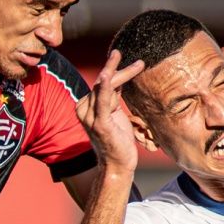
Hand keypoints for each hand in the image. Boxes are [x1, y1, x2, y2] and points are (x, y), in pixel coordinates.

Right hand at [76, 50, 144, 171]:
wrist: (117, 165)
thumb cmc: (117, 140)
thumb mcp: (114, 113)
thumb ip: (112, 97)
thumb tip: (116, 78)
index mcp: (85, 106)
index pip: (102, 83)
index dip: (116, 71)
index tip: (135, 64)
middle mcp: (83, 109)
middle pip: (103, 82)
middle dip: (119, 68)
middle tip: (136, 59)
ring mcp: (89, 116)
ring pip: (106, 87)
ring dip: (123, 74)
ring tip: (139, 65)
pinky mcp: (99, 123)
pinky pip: (102, 101)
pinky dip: (105, 88)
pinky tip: (107, 76)